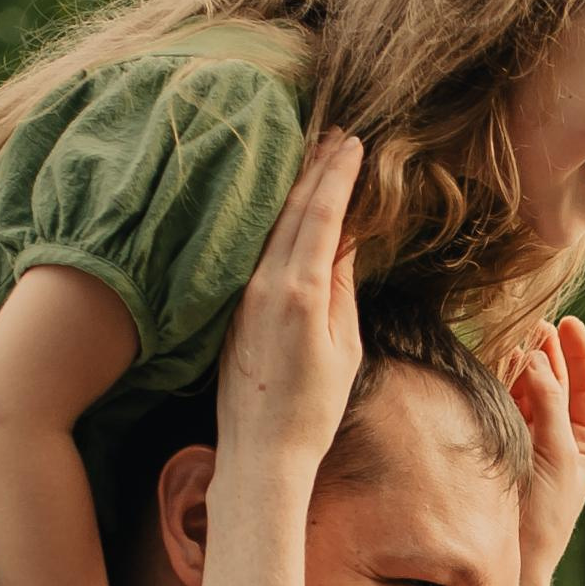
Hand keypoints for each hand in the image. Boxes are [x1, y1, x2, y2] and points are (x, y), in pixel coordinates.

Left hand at [216, 130, 364, 480]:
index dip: (338, 175)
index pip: (321, 214)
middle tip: (335, 133)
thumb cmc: (312, 410)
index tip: (354, 143)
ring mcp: (241, 294)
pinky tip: (282, 205)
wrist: (261, 452)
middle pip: (291, 208)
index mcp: (299, 292)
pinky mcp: (230, 307)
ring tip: (311, 152)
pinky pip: (255, 247)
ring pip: (269, 224)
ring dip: (292, 185)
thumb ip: (340, 286)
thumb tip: (343, 239)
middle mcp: (264, 284)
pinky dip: (273, 218)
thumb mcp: (344, 346)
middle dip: (315, 167)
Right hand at [511, 319, 584, 580]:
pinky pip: (502, 406)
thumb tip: (536, 357)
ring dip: (521, 364)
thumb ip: (549, 404)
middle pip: (555, 381)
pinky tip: (495, 363)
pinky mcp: (500, 446)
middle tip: (534, 323)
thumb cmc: (545, 514)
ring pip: (526, 391)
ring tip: (514, 337)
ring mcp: (527, 441)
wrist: (513, 557)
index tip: (567, 321)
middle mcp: (557, 438)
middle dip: (546, 351)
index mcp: (584, 441)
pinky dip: (500, 384)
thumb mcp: (557, 454)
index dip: (578, 352)